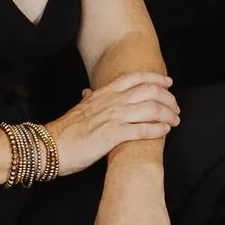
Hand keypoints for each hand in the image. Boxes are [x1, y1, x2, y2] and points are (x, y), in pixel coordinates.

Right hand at [49, 71, 179, 174]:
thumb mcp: (79, 108)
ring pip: (151, 109)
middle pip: (149, 91)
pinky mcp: (113, 135)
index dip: (156, 78)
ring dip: (167, 114)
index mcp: (104, 93)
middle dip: (168, 98)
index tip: (168, 82)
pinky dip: (157, 129)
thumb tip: (88, 93)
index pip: (135, 78)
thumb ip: (89, 100)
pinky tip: (164, 131)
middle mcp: (112, 101)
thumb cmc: (65, 131)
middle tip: (176, 107)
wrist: (49, 146)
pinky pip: (142, 129)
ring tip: (175, 120)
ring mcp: (113, 117)